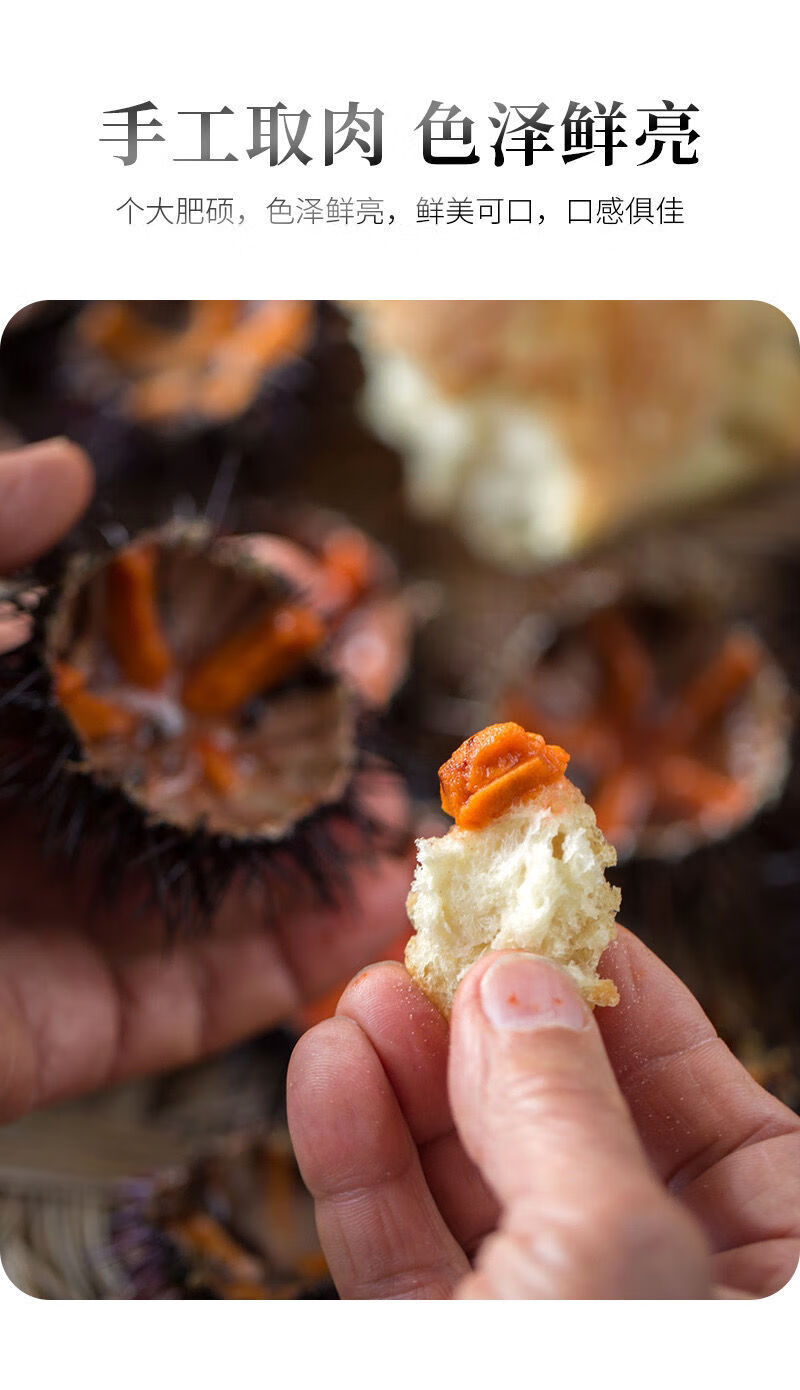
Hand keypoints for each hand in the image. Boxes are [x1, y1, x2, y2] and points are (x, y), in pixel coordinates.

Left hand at [0, 440, 414, 1122]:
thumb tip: (63, 463)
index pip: (128, 696)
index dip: (226, 672)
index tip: (315, 650)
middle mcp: (23, 833)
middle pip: (184, 809)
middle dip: (295, 788)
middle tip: (390, 766)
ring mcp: (45, 938)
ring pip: (204, 912)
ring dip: (314, 884)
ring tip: (408, 849)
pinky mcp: (58, 1038)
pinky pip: (185, 1010)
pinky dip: (280, 976)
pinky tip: (362, 932)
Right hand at [287, 929, 799, 1298]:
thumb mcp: (611, 1249)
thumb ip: (561, 1107)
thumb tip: (512, 982)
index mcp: (759, 1256)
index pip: (694, 1096)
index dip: (619, 992)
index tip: (545, 907)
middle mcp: (653, 1282)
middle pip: (563, 1124)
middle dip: (485, 1026)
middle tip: (435, 942)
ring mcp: (541, 1322)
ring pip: (468, 1183)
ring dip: (403, 1080)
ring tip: (364, 996)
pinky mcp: (441, 1356)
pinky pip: (399, 1251)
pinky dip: (358, 1163)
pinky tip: (331, 1072)